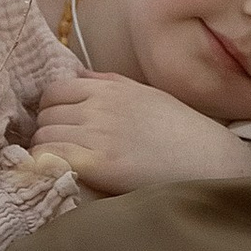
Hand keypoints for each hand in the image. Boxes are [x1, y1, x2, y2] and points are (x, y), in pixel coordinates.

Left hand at [32, 61, 250, 195]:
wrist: (208, 160)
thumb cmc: (181, 131)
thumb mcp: (146, 94)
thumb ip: (108, 82)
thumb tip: (77, 74)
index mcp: (109, 88)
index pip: (53, 91)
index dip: (50, 109)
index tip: (59, 125)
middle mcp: (99, 107)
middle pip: (45, 116)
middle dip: (47, 131)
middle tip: (60, 150)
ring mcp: (97, 135)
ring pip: (43, 138)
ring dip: (46, 152)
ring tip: (62, 166)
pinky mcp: (98, 164)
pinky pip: (50, 159)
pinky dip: (46, 167)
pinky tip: (60, 176)